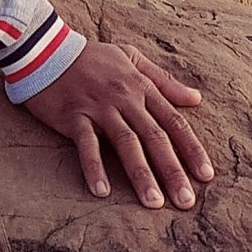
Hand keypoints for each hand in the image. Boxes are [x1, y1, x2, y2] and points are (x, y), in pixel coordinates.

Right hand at [21, 39, 212, 209]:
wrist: (46, 47)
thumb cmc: (91, 56)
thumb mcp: (131, 58)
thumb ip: (164, 80)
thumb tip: (196, 98)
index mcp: (140, 86)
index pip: (173, 121)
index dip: (191, 149)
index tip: (206, 176)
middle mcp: (124, 98)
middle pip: (154, 137)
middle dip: (172, 171)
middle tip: (186, 202)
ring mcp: (99, 107)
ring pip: (126, 143)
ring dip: (141, 174)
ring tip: (154, 203)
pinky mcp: (73, 115)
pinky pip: (86, 145)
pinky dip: (94, 167)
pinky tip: (102, 191)